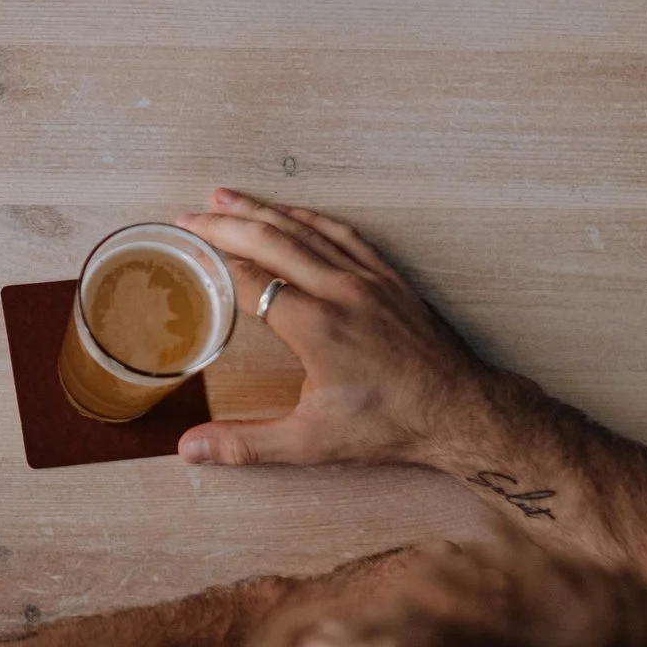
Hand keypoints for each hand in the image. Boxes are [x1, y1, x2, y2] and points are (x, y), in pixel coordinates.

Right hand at [172, 190, 498, 467]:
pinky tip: (291, 212)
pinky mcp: (389, 277)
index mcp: (315, 326)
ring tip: (225, 196)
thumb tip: (191, 449)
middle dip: (224, 224)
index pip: (249, 280)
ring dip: (260, 210)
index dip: (213, 263)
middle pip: (270, 240)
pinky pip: (342, 233)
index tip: (184, 252)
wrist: (461, 413)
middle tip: (189, 215)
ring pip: (304, 228)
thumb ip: (246, 443)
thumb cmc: (391, 426)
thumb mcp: (311, 442)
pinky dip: (309, 216)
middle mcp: (339, 291)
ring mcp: (367, 278)